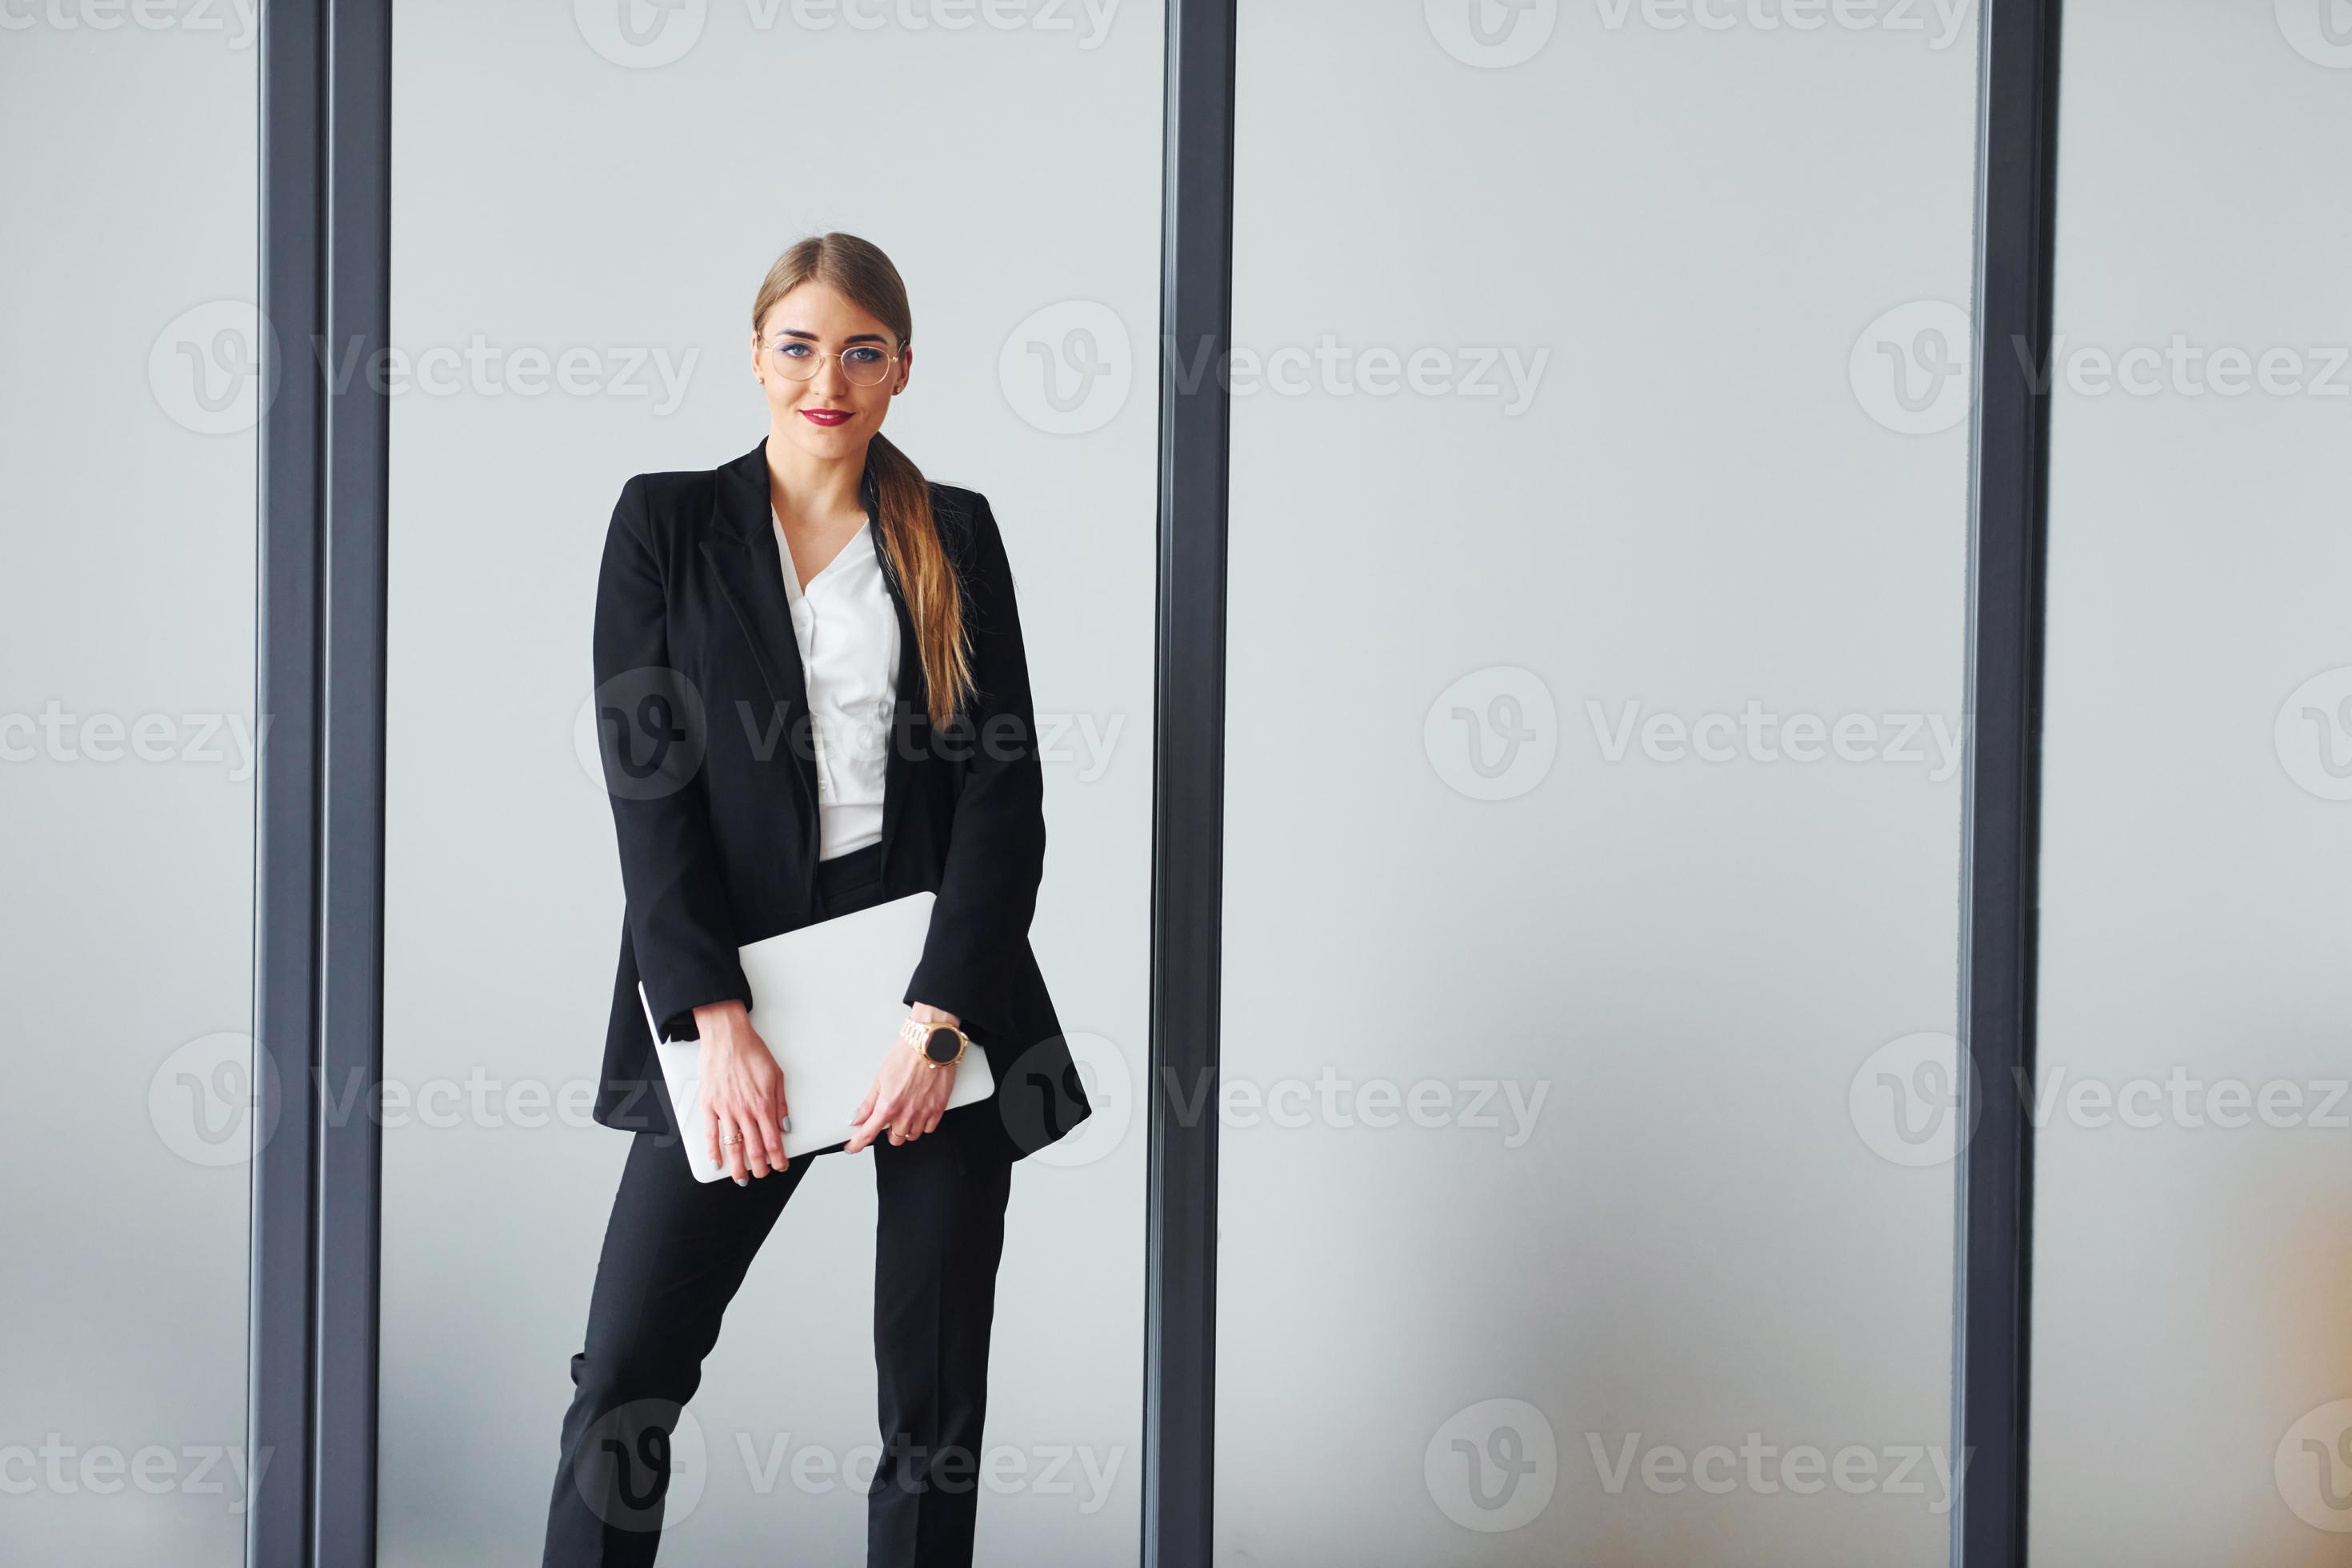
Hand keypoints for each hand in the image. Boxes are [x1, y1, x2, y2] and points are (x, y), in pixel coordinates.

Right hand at [693, 999, 789, 1183]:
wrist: (727, 1037)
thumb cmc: (752, 1052)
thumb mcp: (777, 1075)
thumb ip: (781, 1104)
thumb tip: (786, 1127)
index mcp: (763, 1104)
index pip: (773, 1140)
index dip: (778, 1158)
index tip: (780, 1166)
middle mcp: (745, 1110)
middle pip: (754, 1148)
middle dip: (760, 1167)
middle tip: (763, 1175)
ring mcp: (725, 1109)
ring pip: (733, 1146)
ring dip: (738, 1167)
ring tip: (742, 1179)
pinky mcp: (709, 1105)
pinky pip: (710, 1134)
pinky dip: (713, 1152)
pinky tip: (717, 1164)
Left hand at [844, 1002, 959, 1153]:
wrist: (931, 1045)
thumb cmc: (906, 1056)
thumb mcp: (880, 1078)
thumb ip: (868, 1103)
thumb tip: (856, 1117)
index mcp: (888, 1105)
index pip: (868, 1133)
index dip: (858, 1143)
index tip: (853, 1147)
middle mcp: (906, 1113)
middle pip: (894, 1139)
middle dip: (889, 1132)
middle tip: (889, 1119)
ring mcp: (924, 1113)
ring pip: (911, 1136)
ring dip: (906, 1129)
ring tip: (905, 1113)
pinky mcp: (939, 1109)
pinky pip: (929, 1129)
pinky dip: (923, 1125)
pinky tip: (919, 1112)